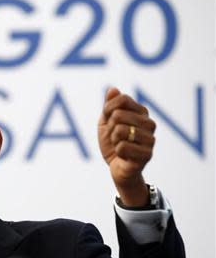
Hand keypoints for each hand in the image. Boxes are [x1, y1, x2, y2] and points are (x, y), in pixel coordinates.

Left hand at [98, 88, 155, 206]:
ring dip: (114, 140)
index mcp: (141, 112)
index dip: (108, 109)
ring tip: (120, 146)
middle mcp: (150, 123)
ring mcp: (150, 139)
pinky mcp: (148, 154)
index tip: (108, 120)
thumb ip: (109, 105)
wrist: (117, 167)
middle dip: (110, 128)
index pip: (122, 99)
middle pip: (119, 115)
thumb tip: (113, 89)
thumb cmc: (113, 143)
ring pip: (120, 130)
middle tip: (116, 137)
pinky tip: (124, 155)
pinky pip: (123, 147)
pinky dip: (118, 152)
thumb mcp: (106, 122)